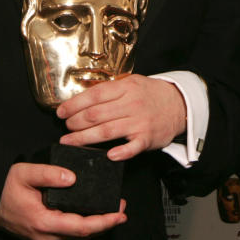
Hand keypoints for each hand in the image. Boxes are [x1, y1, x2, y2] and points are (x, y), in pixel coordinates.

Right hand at [0, 162, 125, 239]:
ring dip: (96, 226)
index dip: (104, 222)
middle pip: (83, 235)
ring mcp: (42, 238)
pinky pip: (68, 235)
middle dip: (105, 223)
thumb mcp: (24, 173)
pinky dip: (83, 227)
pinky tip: (92, 217)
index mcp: (43, 221)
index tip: (120, 213)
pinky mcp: (41, 235)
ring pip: (76, 237)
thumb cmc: (3, 186)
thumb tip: (72, 178)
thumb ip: (48, 173)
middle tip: (122, 209)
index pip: (81, 227)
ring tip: (113, 213)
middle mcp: (45, 235)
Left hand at [57, 75, 186, 160]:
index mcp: (125, 88)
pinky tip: (108, 156)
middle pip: (96, 114)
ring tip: (69, 141)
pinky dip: (120, 152)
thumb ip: (110, 90)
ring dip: (84, 138)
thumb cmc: (150, 95)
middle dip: (75, 122)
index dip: (74, 104)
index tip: (61, 112)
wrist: (179, 104)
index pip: (94, 95)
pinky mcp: (147, 138)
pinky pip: (132, 147)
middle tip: (66, 127)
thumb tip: (82, 99)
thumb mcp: (131, 82)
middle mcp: (131, 104)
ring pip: (106, 131)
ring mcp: (139, 121)